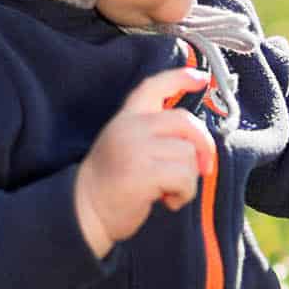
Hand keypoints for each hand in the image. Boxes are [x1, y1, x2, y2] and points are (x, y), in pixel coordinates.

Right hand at [74, 67, 216, 255]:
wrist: (84, 210)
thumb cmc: (111, 183)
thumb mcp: (127, 145)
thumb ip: (155, 135)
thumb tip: (198, 143)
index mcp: (126, 118)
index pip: (154, 87)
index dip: (180, 78)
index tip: (202, 78)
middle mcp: (131, 127)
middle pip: (185, 121)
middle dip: (203, 145)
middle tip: (203, 167)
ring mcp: (136, 147)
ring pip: (188, 154)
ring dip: (188, 179)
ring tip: (168, 191)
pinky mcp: (144, 172)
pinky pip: (185, 177)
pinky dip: (184, 193)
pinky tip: (168, 201)